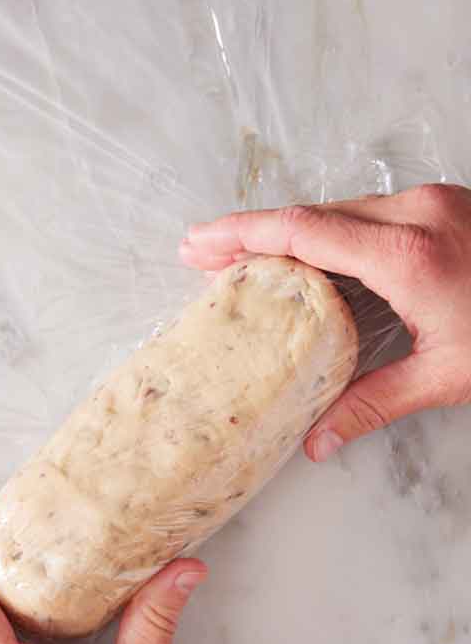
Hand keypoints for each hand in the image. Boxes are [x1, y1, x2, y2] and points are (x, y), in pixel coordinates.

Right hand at [180, 183, 470, 461]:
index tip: (198, 244)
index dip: (242, 234)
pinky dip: (323, 232)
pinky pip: (365, 212)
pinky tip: (302, 256)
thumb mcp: (450, 374)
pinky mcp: (443, 205)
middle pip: (311, 213)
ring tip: (240, 258)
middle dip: (250, 231)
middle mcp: (416, 212)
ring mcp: (433, 202)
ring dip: (285, 232)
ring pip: (336, 209)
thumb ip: (375, 402)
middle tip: (199, 254)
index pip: (304, 230)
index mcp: (408, 253)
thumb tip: (318, 442)